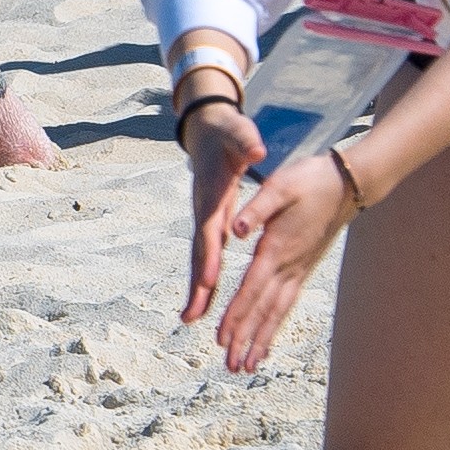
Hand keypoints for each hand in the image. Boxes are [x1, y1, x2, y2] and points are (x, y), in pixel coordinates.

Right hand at [174, 94, 261, 325]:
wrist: (207, 130)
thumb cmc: (227, 133)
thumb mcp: (239, 132)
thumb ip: (247, 142)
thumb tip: (258, 150)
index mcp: (213, 195)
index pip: (210, 230)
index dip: (211, 255)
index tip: (211, 279)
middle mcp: (204, 212)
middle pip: (199, 253)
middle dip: (196, 285)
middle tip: (191, 316)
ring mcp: (205, 220)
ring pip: (200, 259)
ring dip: (197, 289)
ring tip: (191, 318)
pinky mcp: (210, 224)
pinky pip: (207, 256)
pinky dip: (205, 279)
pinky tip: (205, 299)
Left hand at [203, 140, 356, 377]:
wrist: (348, 183)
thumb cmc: (311, 180)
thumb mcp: (280, 186)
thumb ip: (257, 208)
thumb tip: (236, 228)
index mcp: (276, 249)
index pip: (251, 289)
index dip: (236, 315)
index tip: (222, 338)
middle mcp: (288, 266)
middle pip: (263, 311)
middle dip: (245, 339)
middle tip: (231, 367)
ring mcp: (298, 270)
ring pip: (276, 313)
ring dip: (260, 340)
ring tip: (246, 366)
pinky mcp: (303, 269)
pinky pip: (286, 304)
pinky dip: (274, 324)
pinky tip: (266, 339)